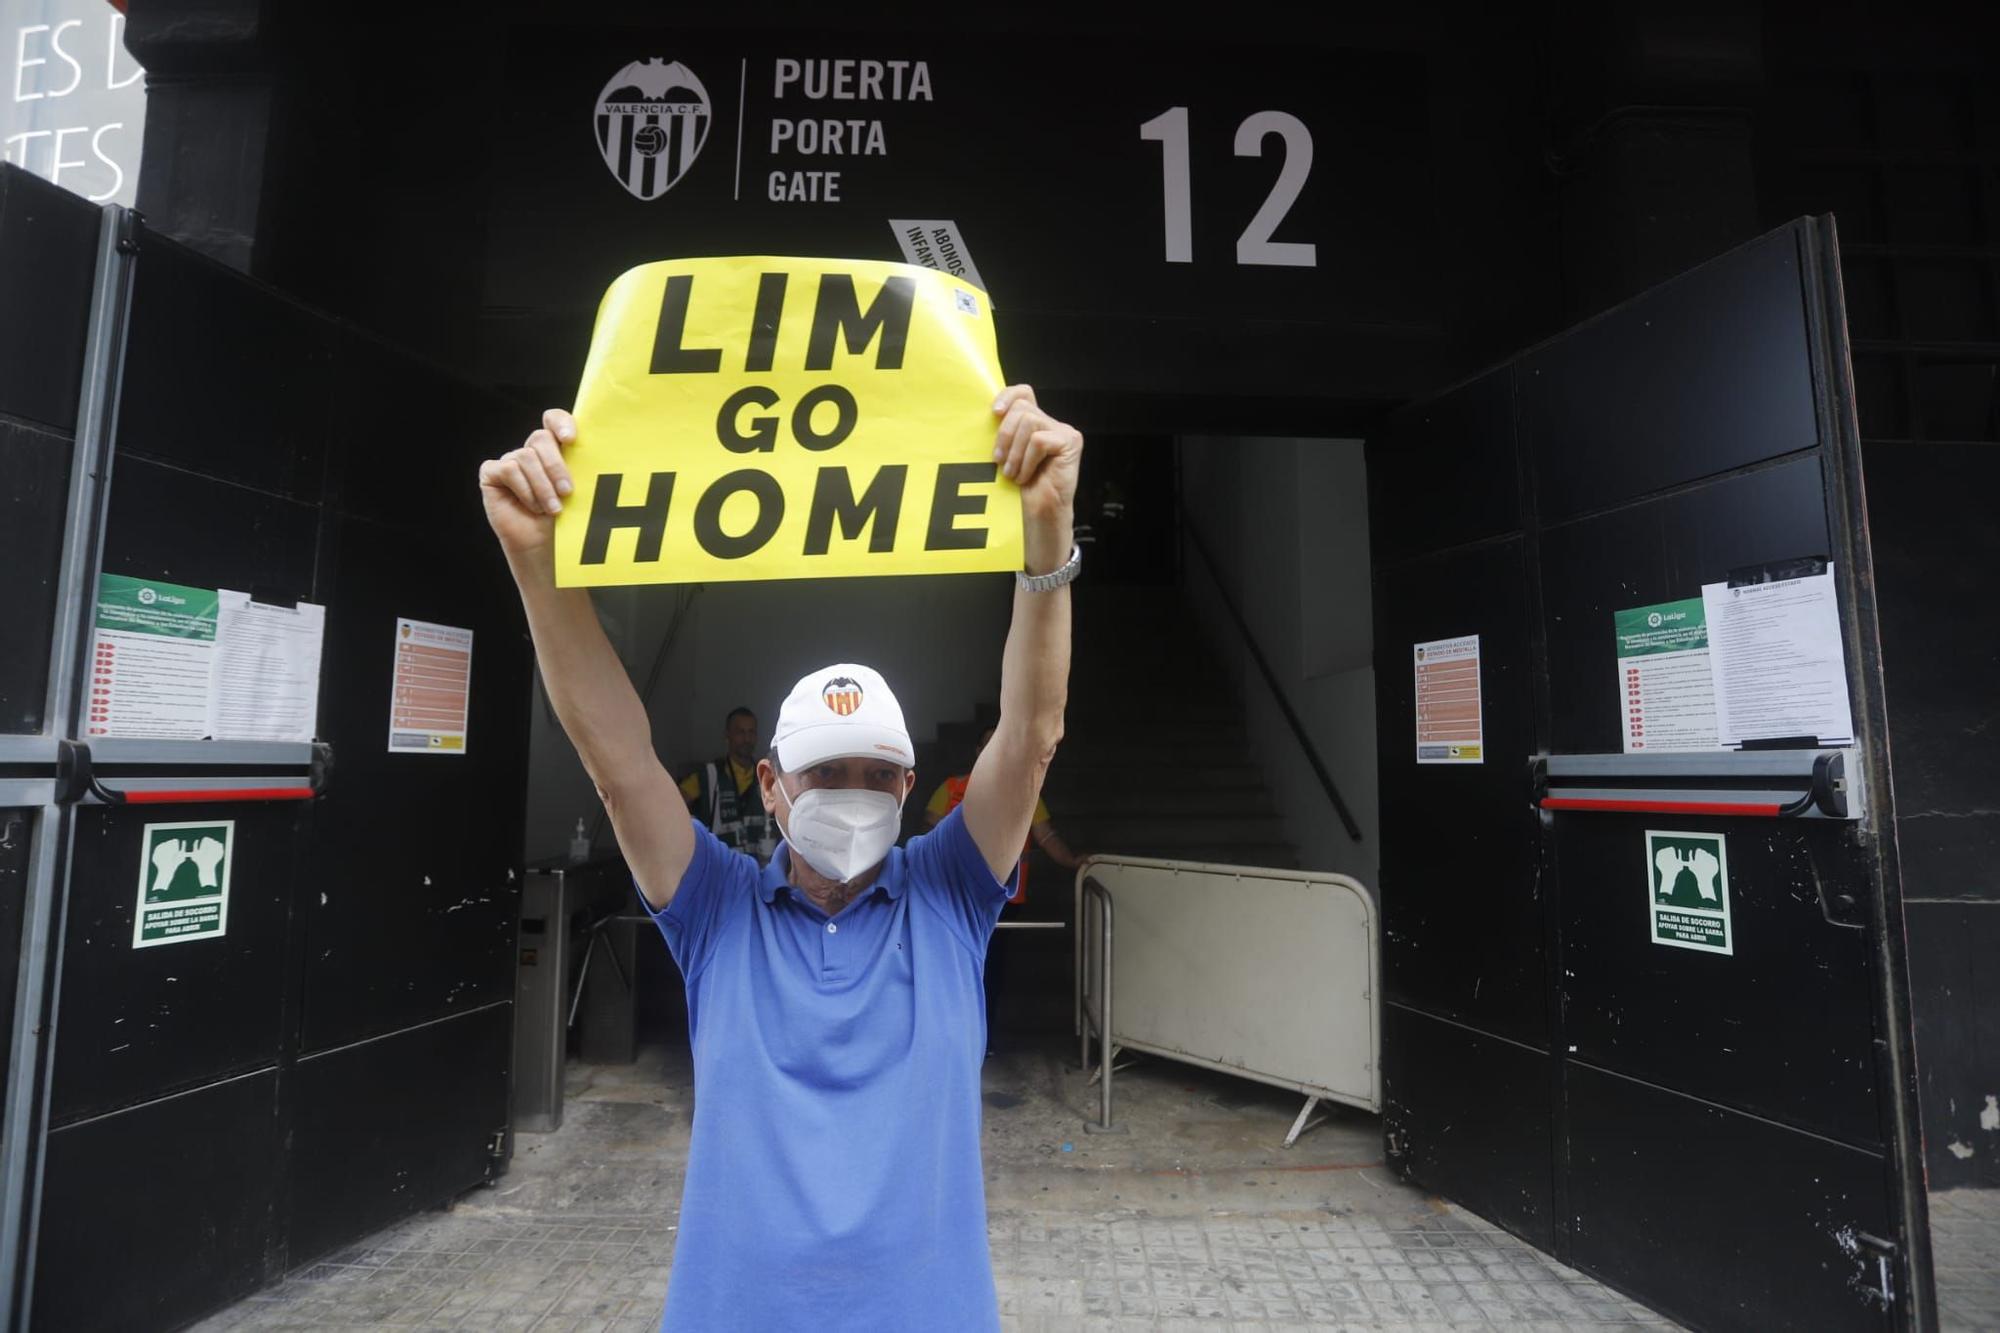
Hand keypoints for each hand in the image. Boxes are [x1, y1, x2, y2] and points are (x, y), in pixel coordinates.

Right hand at [479, 409, 576, 561]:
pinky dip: (524, 489)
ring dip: (542, 486)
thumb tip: (594, 452)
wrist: (545, 546)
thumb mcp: (579, 489)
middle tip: (568, 492)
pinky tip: (532, 506)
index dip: (560, 422)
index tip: (571, 440)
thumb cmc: (565, 519)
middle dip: (556, 466)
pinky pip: (508, 469)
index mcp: (555, 449)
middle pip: (540, 437)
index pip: (553, 419)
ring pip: (526, 456)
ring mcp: (510, 461)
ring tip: (553, 509)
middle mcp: (531, 451)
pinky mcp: (492, 473)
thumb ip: (580, 466)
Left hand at [992, 385, 1081, 570]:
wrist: (1039, 516)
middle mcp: (1053, 424)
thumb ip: (1004, 434)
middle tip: (1000, 462)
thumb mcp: (1006, 456)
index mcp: (1036, 424)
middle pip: (1022, 408)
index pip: (1024, 393)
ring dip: (1015, 452)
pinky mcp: (1070, 443)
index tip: (993, 412)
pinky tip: (1026, 476)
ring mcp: (1064, 432)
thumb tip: (987, 415)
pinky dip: (1027, 460)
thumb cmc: (1021, 490)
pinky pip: (1038, 440)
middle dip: (1004, 435)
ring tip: (1013, 474)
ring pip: (1029, 422)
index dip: (1007, 395)